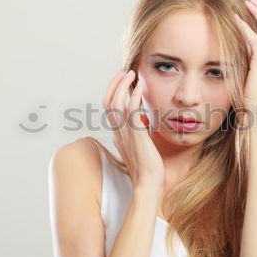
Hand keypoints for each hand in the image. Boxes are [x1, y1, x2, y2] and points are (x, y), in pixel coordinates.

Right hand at [102, 69, 164, 191]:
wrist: (149, 184)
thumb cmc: (147, 168)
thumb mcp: (138, 147)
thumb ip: (135, 133)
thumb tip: (141, 121)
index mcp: (117, 135)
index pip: (108, 108)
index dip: (113, 91)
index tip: (122, 80)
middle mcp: (118, 133)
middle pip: (107, 102)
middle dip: (115, 84)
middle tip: (124, 72)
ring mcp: (125, 134)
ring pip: (116, 104)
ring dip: (123, 85)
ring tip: (132, 74)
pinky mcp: (136, 136)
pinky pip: (131, 111)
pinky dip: (134, 96)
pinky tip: (140, 88)